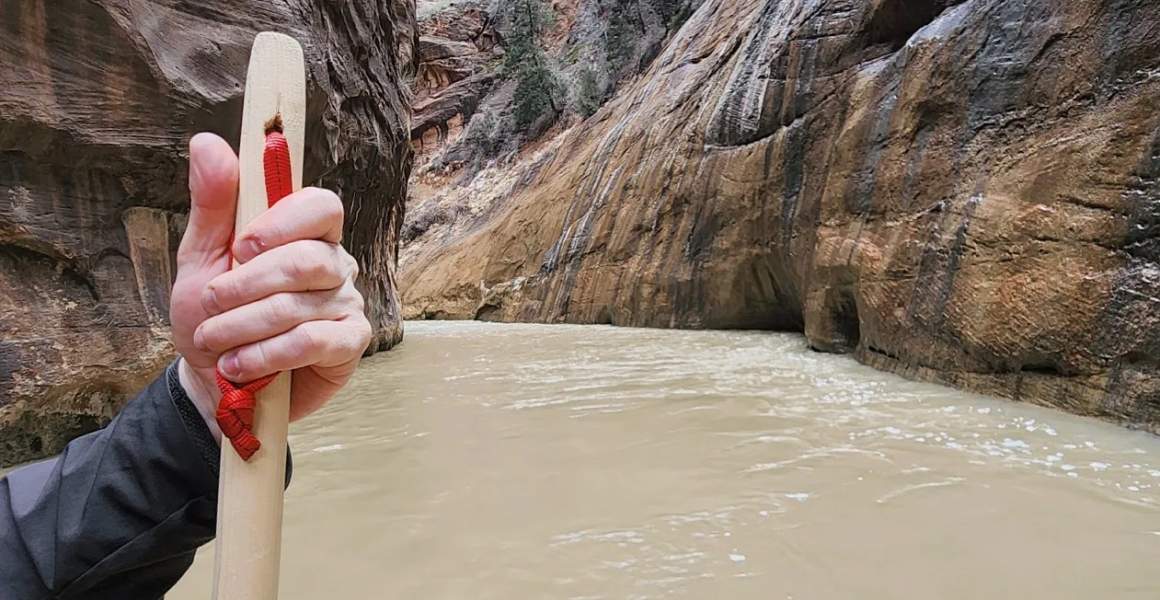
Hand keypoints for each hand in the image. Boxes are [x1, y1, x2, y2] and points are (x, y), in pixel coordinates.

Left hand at [170, 133, 371, 440]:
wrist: (215, 383)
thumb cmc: (214, 316)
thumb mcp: (201, 257)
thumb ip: (213, 202)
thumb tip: (207, 142)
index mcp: (306, 233)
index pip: (322, 205)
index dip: (284, 222)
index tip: (242, 247)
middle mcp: (335, 263)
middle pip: (306, 259)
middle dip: (245, 286)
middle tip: (211, 305)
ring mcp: (347, 303)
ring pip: (300, 304)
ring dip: (244, 326)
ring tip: (216, 342)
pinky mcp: (350, 344)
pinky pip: (314, 341)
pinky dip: (268, 354)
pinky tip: (242, 365)